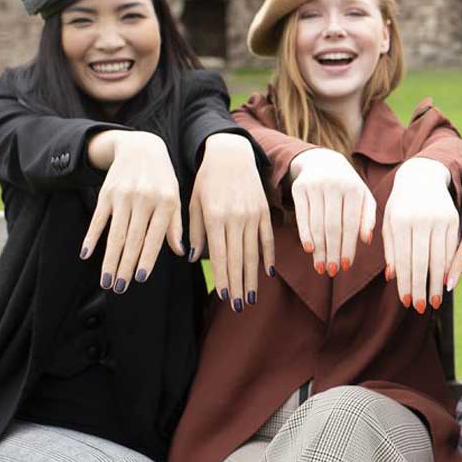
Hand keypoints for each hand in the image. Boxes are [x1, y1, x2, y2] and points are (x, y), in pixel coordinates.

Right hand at [81, 130, 183, 292]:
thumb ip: (176, 225)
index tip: (139, 278)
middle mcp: (144, 199)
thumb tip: (180, 252)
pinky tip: (86, 254)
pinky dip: (91, 237)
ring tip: (106, 280)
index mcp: (166, 203)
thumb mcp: (176, 197)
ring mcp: (124, 196)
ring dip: (109, 259)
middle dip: (125, 265)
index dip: (146, 258)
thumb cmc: (163, 179)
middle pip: (133, 239)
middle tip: (119, 288)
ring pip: (115, 233)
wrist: (141, 147)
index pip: (155, 237)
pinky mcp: (107, 193)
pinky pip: (98, 219)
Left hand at [188, 133, 274, 311]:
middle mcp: (236, 219)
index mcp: (215, 218)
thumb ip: (193, 230)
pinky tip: (267, 272)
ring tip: (251, 297)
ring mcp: (253, 215)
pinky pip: (267, 238)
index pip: (220, 256)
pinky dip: (268, 255)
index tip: (224, 297)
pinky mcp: (264, 211)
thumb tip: (193, 258)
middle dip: (238, 285)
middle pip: (238, 259)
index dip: (223, 278)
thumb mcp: (193, 202)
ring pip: (253, 253)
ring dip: (252, 277)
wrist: (230, 154)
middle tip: (239, 307)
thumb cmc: (206, 180)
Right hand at [287, 148, 376, 275]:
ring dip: (319, 249)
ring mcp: (315, 186)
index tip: (347, 266)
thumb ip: (368, 217)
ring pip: (317, 224)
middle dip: (332, 252)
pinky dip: (305, 235)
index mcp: (354, 190)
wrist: (323, 162)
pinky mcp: (299, 188)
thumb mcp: (363, 198)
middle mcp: (335, 185)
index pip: (351, 224)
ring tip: (320, 266)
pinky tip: (309, 250)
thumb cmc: (348, 187)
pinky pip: (302, 216)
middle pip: (332, 227)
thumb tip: (366, 240)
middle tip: (332, 271)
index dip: (348, 247)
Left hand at [382, 158, 458, 312]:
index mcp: (400, 221)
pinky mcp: (454, 219)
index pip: (403, 259)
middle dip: (421, 287)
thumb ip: (390, 249)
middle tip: (421, 307)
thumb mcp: (388, 222)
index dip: (405, 283)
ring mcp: (440, 219)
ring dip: (437, 283)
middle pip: (422, 262)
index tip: (406, 301)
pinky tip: (447, 283)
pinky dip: (450, 268)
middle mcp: (421, 220)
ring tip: (436, 301)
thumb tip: (393, 277)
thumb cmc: (399, 204)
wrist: (422, 177)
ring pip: (439, 258)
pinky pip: (453, 249)